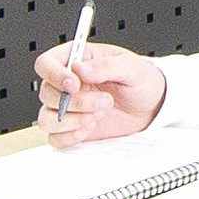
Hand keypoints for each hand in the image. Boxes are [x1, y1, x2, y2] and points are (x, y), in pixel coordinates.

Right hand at [33, 38, 169, 144]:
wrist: (153, 106)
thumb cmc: (142, 80)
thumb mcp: (131, 67)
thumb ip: (105, 66)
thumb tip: (80, 68)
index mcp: (77, 60)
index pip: (46, 63)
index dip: (54, 74)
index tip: (74, 84)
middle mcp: (67, 84)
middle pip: (47, 93)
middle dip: (76, 102)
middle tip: (104, 101)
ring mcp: (68, 108)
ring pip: (46, 118)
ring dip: (72, 120)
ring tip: (98, 115)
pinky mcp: (72, 128)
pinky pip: (55, 138)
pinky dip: (71, 136)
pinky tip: (91, 127)